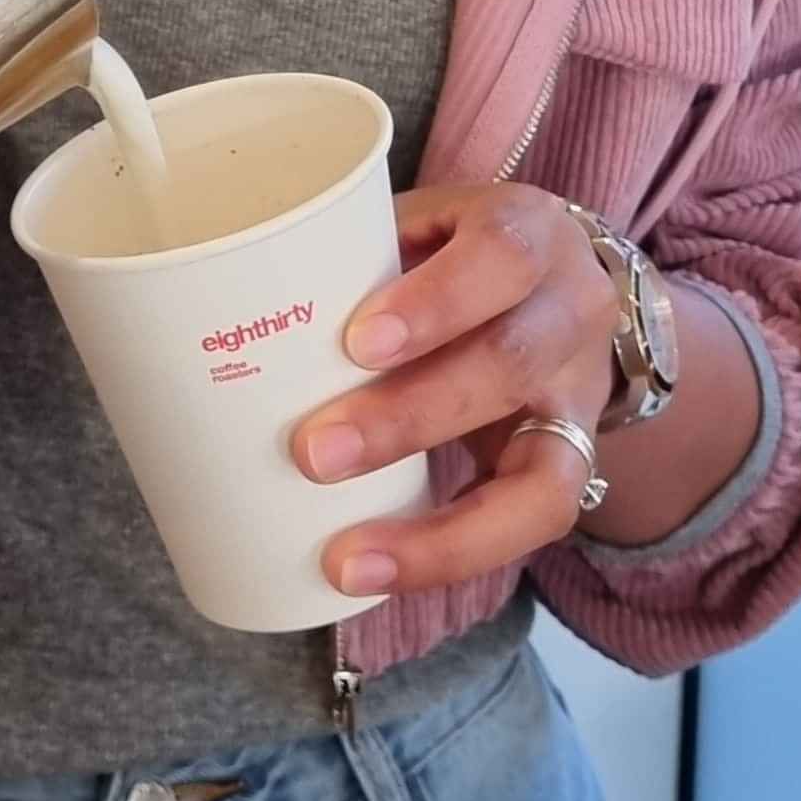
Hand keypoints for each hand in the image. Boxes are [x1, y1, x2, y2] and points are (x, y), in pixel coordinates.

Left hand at [293, 182, 617, 598]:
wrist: (563, 293)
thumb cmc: (458, 255)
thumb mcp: (422, 229)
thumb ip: (355, 257)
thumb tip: (220, 311)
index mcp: (530, 232)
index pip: (502, 254)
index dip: (436, 301)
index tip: (355, 343)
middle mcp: (573, 311)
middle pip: (508, 364)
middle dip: (408, 417)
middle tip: (312, 451)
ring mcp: (580, 396)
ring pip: (541, 471)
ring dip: (437, 524)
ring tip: (346, 556)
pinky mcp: (575, 464)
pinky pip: (534, 525)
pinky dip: (453, 554)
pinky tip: (379, 571)